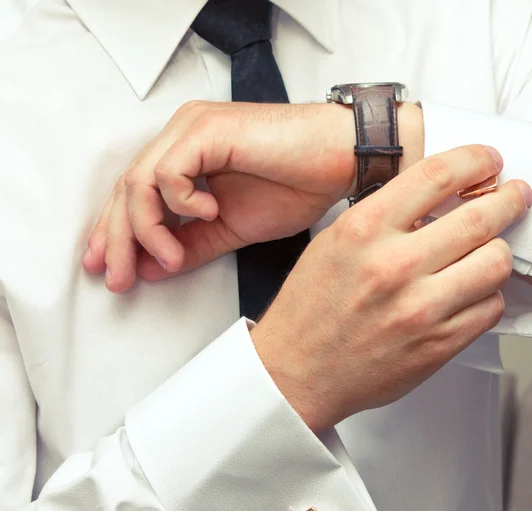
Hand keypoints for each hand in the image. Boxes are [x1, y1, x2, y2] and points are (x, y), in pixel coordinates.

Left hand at [82, 100, 422, 291]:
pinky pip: (170, 172)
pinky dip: (181, 203)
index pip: (134, 197)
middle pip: (127, 191)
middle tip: (120, 278)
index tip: (111, 270)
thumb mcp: (231, 229)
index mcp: (184, 157)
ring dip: (148, 231)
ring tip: (171, 258)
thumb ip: (191, 246)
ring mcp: (192, 130)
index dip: (116, 235)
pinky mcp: (208, 130)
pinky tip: (208, 213)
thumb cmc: (295, 185)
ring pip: (139, 183)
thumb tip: (152, 268)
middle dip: (119, 241)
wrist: (338, 159)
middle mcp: (181, 137)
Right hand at [250, 145, 531, 432]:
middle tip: (513, 196)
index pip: (438, 175)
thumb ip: (384, 215)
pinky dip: (486, 294)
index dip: (476, 160)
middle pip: (482, 217)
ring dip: (496, 251)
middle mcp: (394, 266)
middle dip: (508, 200)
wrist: (297, 371)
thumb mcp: (334, 243)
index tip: (488, 161)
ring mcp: (420, 309)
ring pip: (497, 263)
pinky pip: (490, 307)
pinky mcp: (438, 345)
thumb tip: (439, 195)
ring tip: (486, 250)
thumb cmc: (310, 310)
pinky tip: (467, 291)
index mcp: (363, 231)